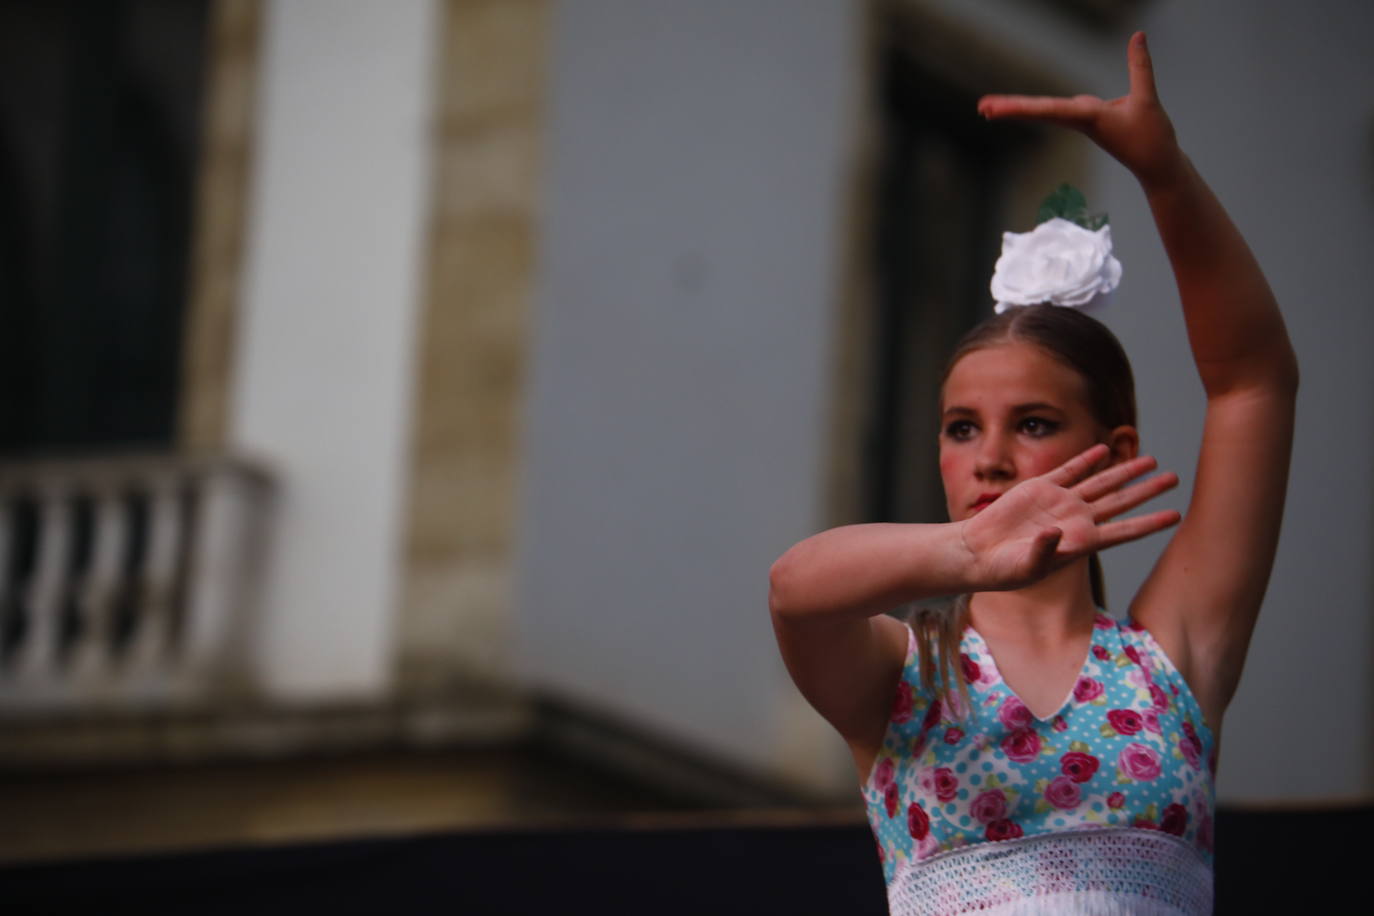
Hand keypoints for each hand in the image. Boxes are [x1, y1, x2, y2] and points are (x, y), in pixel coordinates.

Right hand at [958, 444, 1180, 590]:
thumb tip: (1056, 531)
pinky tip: (1104, 449)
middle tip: (1173, 479)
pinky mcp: (1040, 488)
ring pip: (1101, 482)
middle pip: (1121, 501)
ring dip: (1124, 470)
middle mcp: (1077, 519)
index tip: (1175, 516)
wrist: (978, 553)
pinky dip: (1087, 459)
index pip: (1124, 530)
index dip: (1150, 522)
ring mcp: (1060, 502)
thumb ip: (1044, 550)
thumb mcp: (1027, 566)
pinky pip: (1070, 470)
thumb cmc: (1004, 569)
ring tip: (1150, 460)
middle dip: (1147, 490)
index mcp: (1082, 542)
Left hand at [977, 32, 1182, 185]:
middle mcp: (1079, 121)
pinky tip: (1022, 109)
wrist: (1157, 166)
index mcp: (1088, 118)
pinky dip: (1035, 109)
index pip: (1048, 110)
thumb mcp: (1147, 99)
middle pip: (1039, 112)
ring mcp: (1082, 122)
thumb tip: (1138, 35)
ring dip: (1017, 109)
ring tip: (988, 108)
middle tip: (982, 107)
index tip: (996, 110)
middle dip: (1010, 109)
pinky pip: (1056, 111)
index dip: (1020, 108)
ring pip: (1044, 112)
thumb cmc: (1152, 138)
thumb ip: (1140, 66)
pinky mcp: (1088, 121)